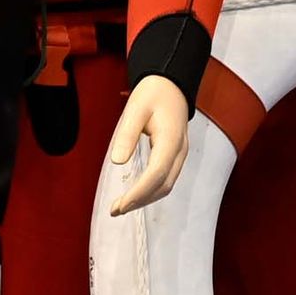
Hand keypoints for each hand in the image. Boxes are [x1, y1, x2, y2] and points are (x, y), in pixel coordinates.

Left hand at [104, 78, 191, 216]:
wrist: (171, 84)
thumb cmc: (153, 94)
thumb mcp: (135, 109)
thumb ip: (127, 135)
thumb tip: (117, 162)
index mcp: (171, 139)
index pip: (157, 174)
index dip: (139, 193)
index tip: (120, 204)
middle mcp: (180, 151)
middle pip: (164, 185)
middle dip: (140, 201)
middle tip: (115, 210)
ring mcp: (180, 154)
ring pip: (167, 185)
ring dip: (145, 199)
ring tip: (121, 206)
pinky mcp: (176, 156)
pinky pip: (166, 179)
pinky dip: (150, 191)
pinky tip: (135, 194)